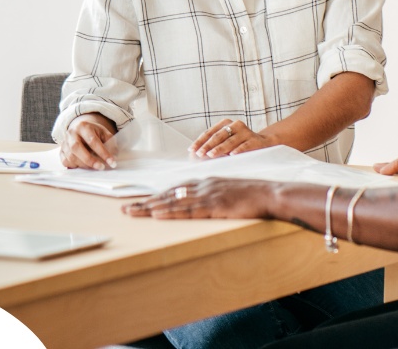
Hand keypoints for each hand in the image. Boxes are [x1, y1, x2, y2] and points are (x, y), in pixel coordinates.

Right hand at [61, 113, 117, 169]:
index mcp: (83, 126)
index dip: (103, 152)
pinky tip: (84, 166)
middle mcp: (71, 133)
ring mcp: (64, 143)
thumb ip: (110, 143)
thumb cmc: (94, 133)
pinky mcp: (61, 151)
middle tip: (101, 167)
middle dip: (90, 160)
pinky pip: (66, 161)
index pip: (92, 140)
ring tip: (95, 167)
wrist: (81, 129)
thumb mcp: (104, 133)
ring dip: (84, 165)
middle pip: (76, 148)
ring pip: (71, 156)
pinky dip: (75, 166)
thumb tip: (114, 156)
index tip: (112, 162)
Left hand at [122, 178, 275, 218]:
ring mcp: (208, 195)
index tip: (141, 203)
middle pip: (168, 194)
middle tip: (126, 209)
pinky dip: (170, 212)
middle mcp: (203, 186)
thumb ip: (214, 196)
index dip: (157, 197)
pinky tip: (157, 214)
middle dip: (146, 202)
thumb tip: (201, 204)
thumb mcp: (230, 192)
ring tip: (132, 213)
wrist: (271, 194)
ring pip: (173, 201)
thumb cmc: (253, 196)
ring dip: (150, 207)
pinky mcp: (214, 205)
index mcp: (206, 182)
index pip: (175, 190)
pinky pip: (187, 210)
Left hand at [189, 119, 273, 157]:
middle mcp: (235, 125)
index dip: (200, 141)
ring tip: (211, 155)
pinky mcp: (255, 140)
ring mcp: (246, 132)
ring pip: (230, 141)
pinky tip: (232, 155)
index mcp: (226, 123)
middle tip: (199, 154)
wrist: (264, 143)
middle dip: (208, 146)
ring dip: (220, 148)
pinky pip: (245, 145)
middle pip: (218, 136)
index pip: (210, 133)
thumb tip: (196, 155)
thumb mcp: (226, 142)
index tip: (192, 150)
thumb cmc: (239, 144)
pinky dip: (238, 150)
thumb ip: (213, 146)